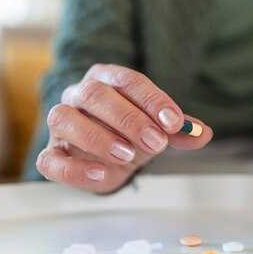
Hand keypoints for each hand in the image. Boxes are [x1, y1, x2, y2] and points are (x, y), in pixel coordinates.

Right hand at [36, 64, 212, 192]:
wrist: (108, 161)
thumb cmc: (132, 135)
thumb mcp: (159, 130)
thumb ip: (179, 130)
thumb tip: (202, 132)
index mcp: (107, 80)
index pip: (127, 81)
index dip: (151, 100)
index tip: (174, 122)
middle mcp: (79, 95)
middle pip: (95, 95)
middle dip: (128, 119)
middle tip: (156, 142)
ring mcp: (61, 124)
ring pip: (64, 118)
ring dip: (99, 137)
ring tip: (129, 155)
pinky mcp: (52, 154)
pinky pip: (50, 159)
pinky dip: (74, 168)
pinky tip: (100, 173)